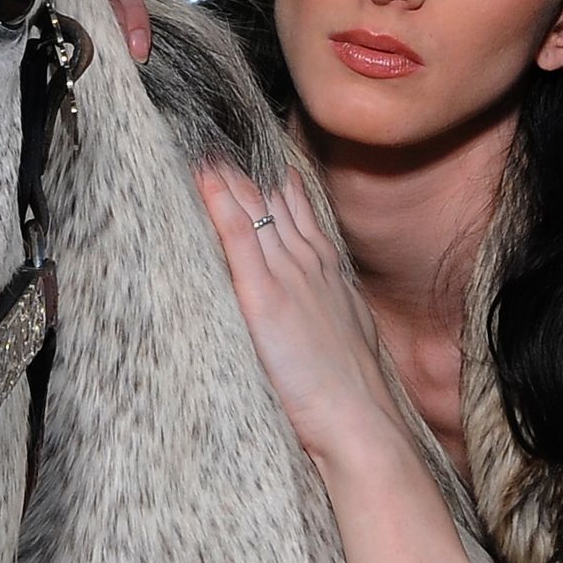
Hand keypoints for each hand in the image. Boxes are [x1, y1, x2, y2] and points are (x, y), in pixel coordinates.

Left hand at [196, 161, 406, 473]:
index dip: (277, 187)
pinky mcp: (264, 296)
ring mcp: (287, 276)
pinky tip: (204, 175)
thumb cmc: (352, 390)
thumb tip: (319, 308)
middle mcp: (309, 264)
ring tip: (203, 148)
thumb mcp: (348, 334)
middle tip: (219, 144)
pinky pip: (238, 237)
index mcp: (329, 272)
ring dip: (229, 176)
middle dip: (248, 173)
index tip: (259, 164)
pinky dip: (221, 202)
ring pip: (255, 210)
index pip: (300, 214)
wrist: (359, 419)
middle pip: (274, 204)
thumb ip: (329, 310)